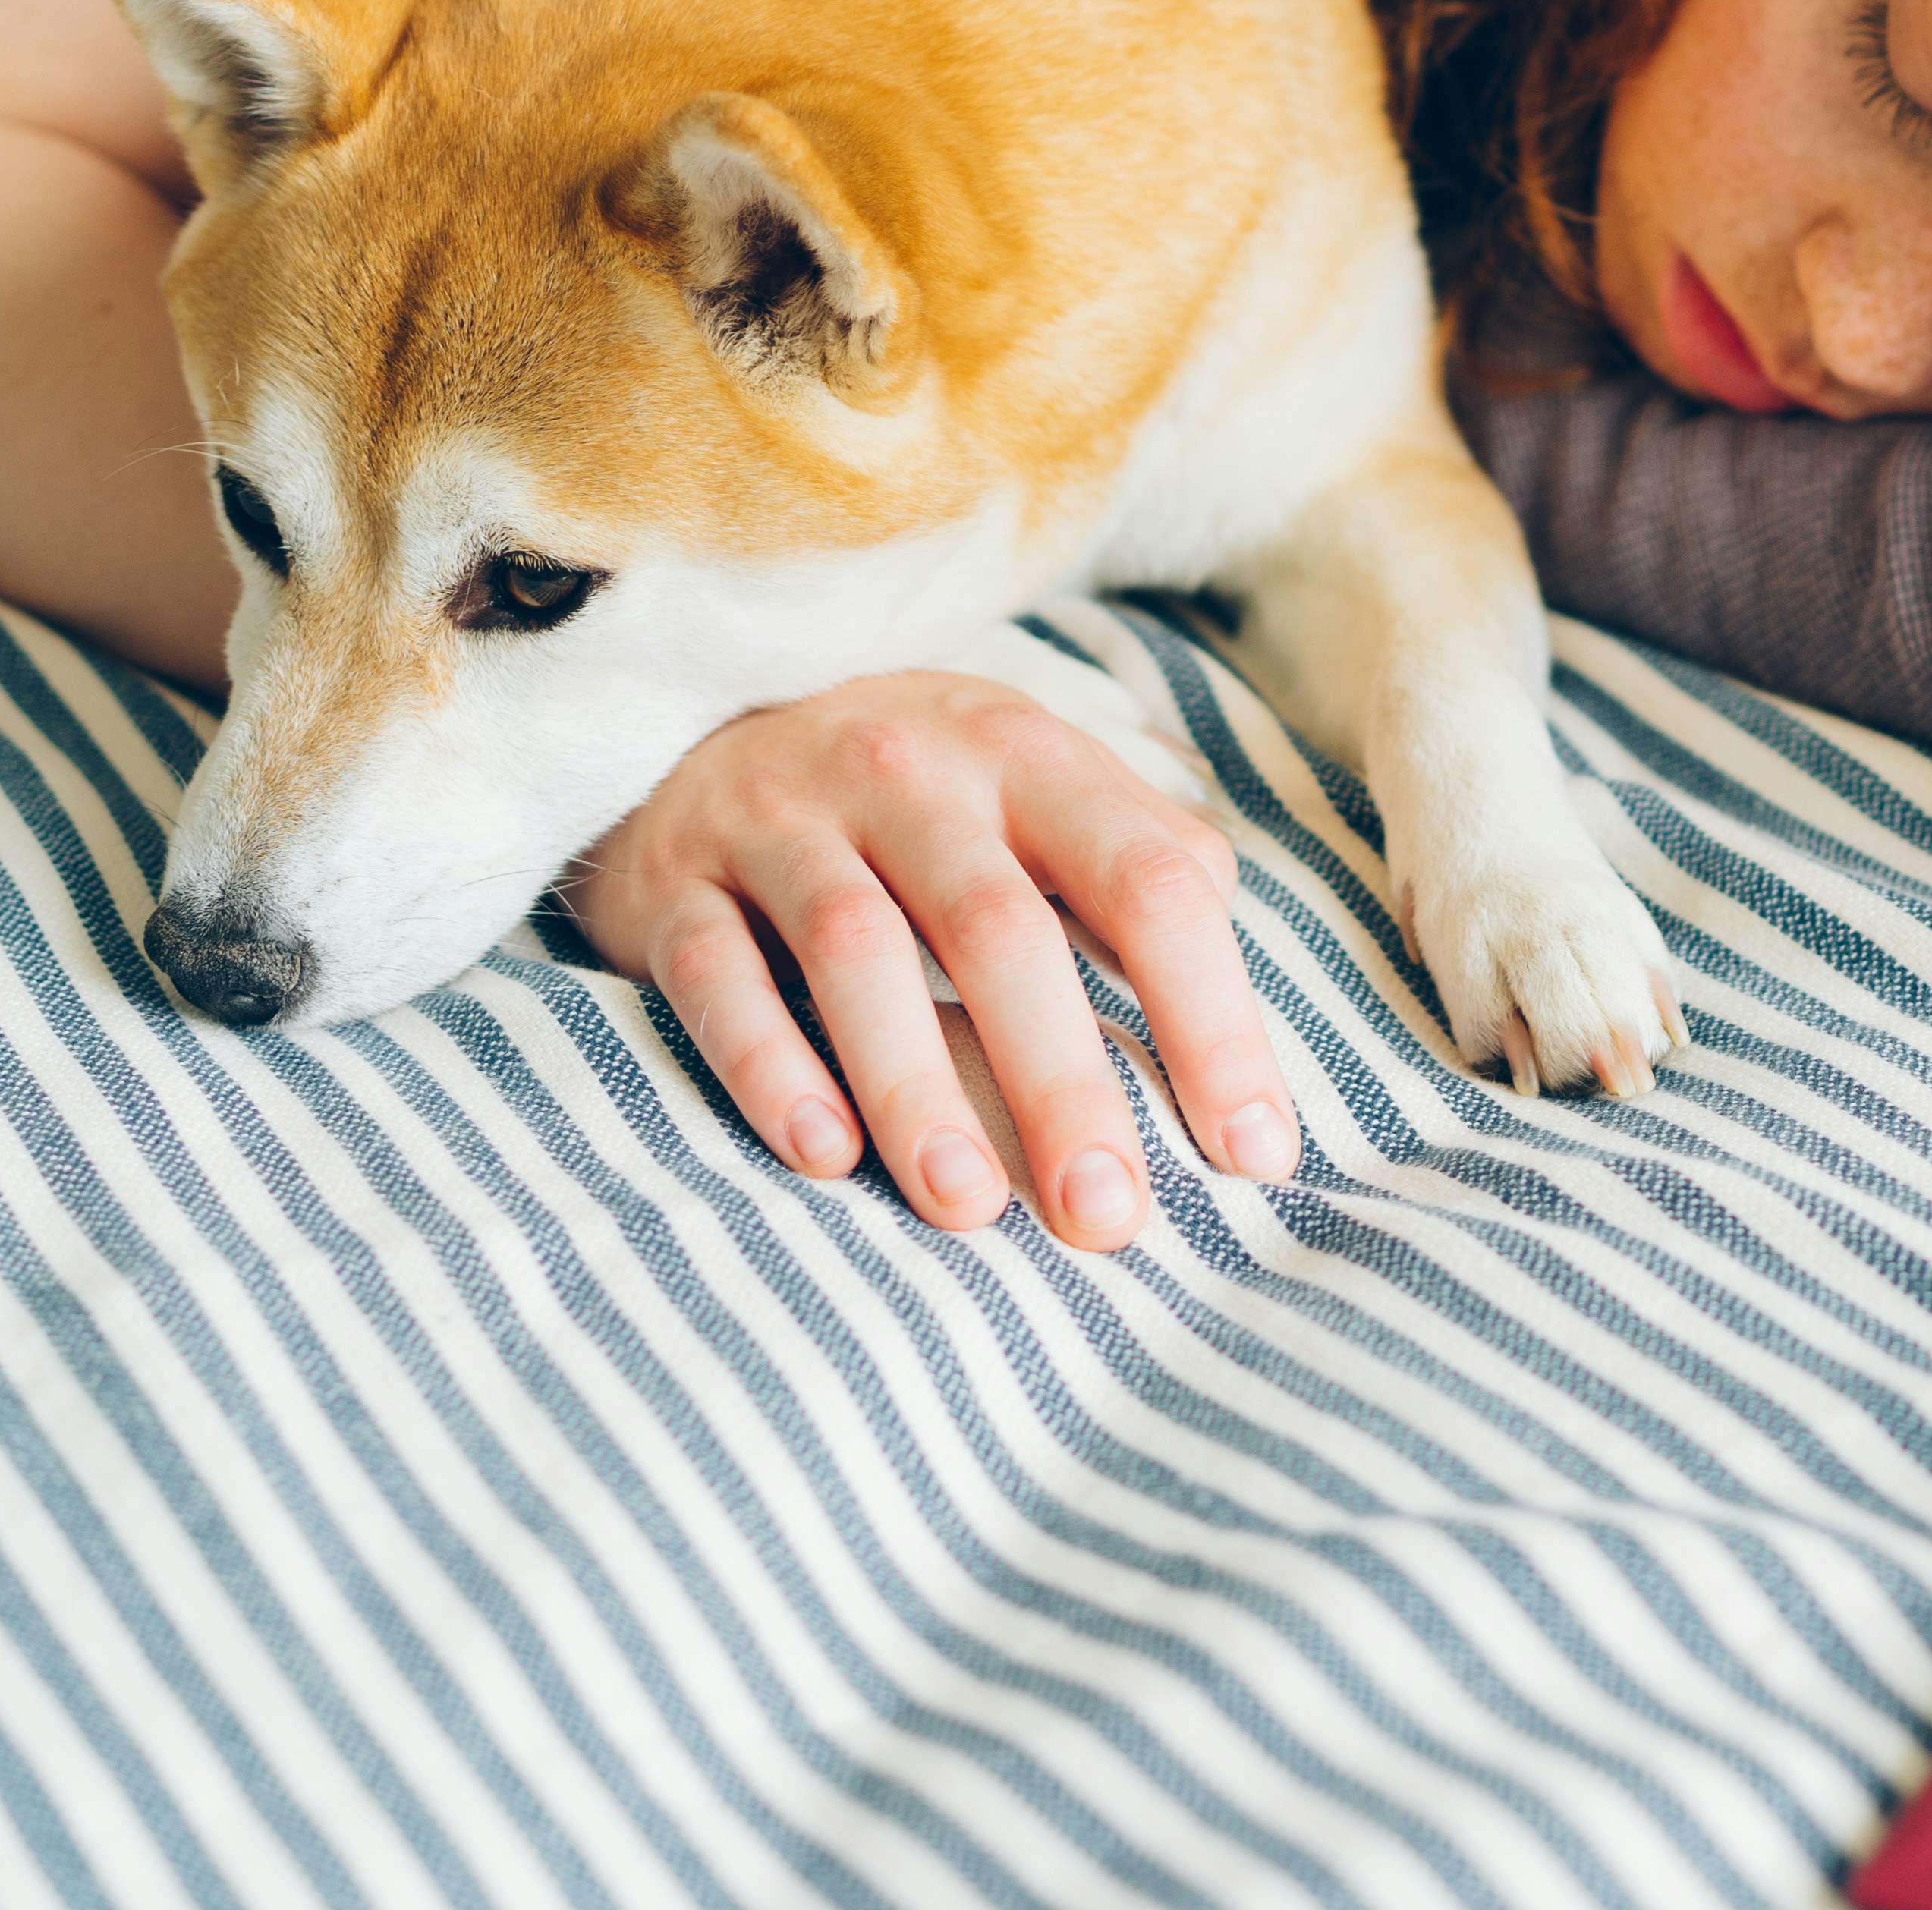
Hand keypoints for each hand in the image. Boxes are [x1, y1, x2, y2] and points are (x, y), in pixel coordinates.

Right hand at [567, 669, 1293, 1248]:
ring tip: (967, 1209)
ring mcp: (783, 817)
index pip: (1149, 880)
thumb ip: (1146, 880)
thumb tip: (1245, 1039)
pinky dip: (767, 1063)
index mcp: (1030, 758)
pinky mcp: (677, 876)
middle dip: (1062, 1080)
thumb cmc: (924, 799)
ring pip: (855, 951)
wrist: (708, 715)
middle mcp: (910, 772)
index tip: (1254, 1154)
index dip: (1212, 1018)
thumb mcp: (1042, 796)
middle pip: (1001, 929)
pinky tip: (822, 1153)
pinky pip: (716, 972)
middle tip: (1105, 1217)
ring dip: (916, 1086)